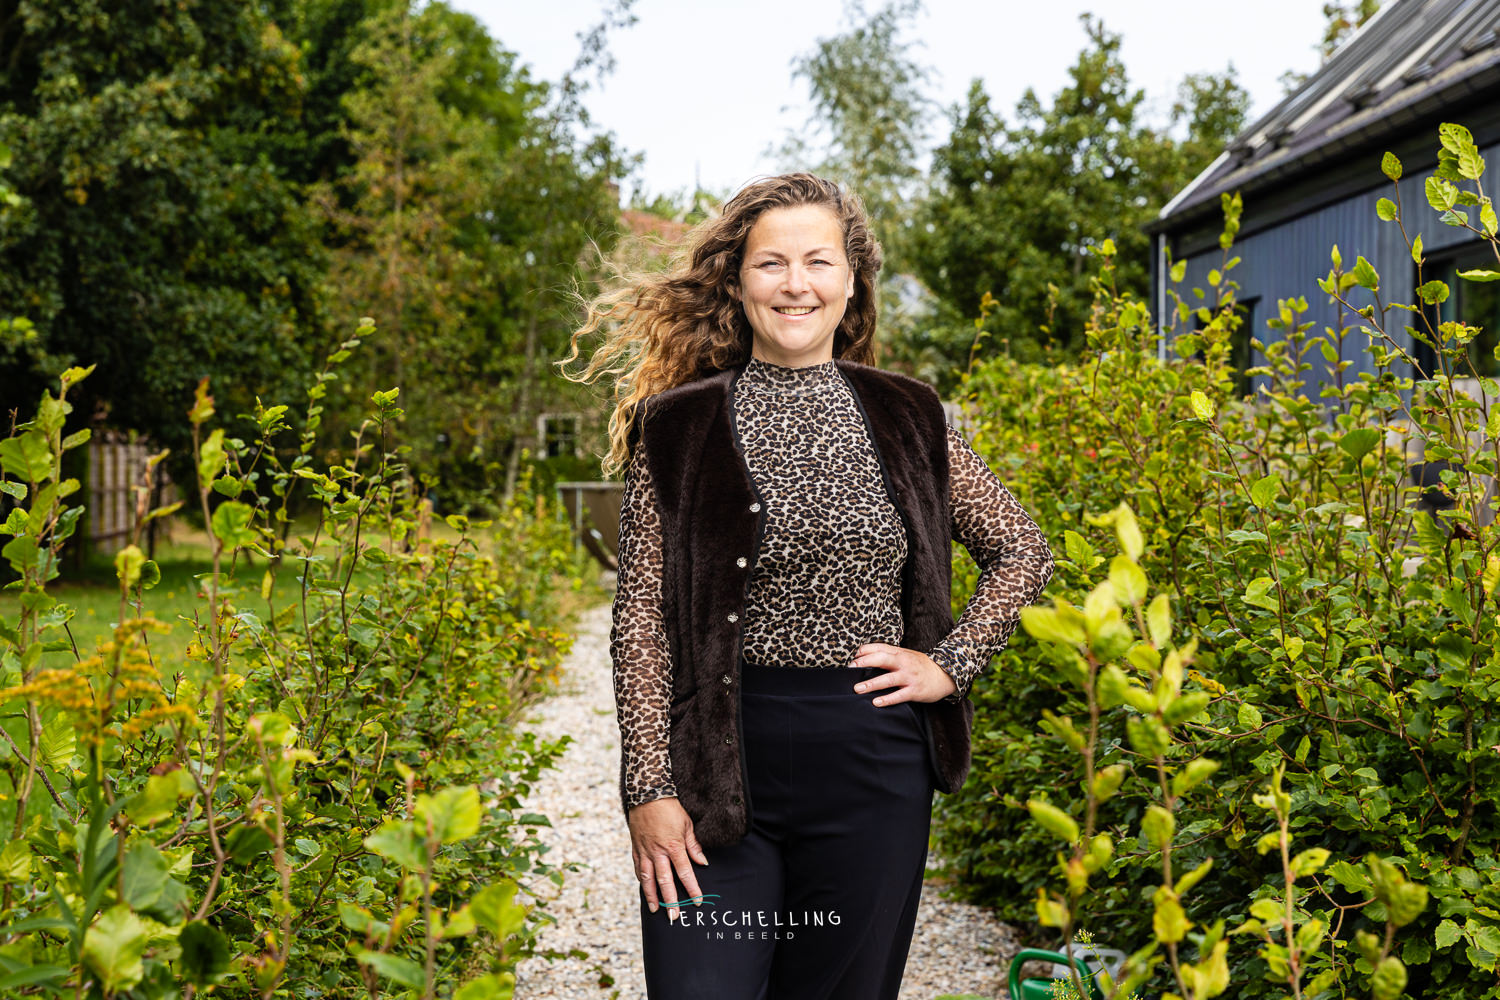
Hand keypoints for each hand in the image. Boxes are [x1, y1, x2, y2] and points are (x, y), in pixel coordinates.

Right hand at [626, 796, 707, 921]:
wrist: (647, 795)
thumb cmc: (670, 808)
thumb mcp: (687, 825)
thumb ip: (694, 846)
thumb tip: (703, 863)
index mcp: (673, 846)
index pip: (685, 873)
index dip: (692, 888)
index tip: (698, 900)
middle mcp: (658, 852)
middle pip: (665, 881)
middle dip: (670, 901)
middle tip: (674, 916)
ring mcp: (645, 851)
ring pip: (647, 879)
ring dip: (652, 896)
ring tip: (655, 910)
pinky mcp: (636, 848)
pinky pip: (637, 868)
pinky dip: (641, 880)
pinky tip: (644, 889)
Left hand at [849, 643, 957, 703]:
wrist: (945, 676)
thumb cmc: (920, 665)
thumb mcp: (906, 655)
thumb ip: (889, 655)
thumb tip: (864, 656)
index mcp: (900, 653)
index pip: (879, 648)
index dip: (864, 651)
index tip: (852, 658)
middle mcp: (904, 663)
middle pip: (881, 659)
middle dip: (864, 663)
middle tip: (850, 669)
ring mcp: (909, 677)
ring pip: (887, 679)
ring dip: (871, 684)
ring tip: (857, 688)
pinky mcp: (915, 691)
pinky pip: (898, 696)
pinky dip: (887, 699)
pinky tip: (875, 702)